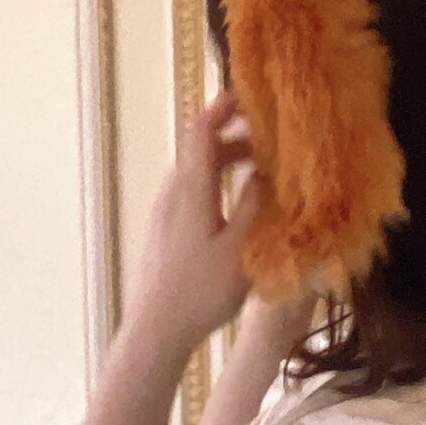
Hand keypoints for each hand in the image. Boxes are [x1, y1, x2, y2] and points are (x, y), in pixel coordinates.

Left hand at [125, 92, 261, 356]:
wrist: (155, 329)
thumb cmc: (199, 292)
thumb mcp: (238, 249)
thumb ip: (253, 206)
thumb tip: (266, 172)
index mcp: (190, 191)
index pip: (201, 132)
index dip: (222, 108)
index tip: (247, 95)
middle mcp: (173, 194)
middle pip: (200, 149)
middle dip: (234, 136)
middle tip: (270, 140)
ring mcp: (165, 213)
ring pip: (197, 173)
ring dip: (228, 164)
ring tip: (261, 173)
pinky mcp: (165, 231)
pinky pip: (193, 192)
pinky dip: (218, 185)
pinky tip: (237, 205)